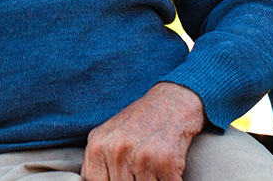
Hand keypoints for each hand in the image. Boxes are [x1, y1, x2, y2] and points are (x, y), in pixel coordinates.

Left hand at [81, 82, 205, 180]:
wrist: (175, 100)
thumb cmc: (143, 119)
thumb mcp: (111, 134)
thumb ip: (101, 161)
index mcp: (98, 145)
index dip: (111, 180)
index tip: (124, 172)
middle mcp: (116, 150)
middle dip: (134, 179)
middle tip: (141, 163)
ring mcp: (140, 156)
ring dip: (152, 179)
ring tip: (154, 164)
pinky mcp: (165, 161)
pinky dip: (169, 180)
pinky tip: (167, 166)